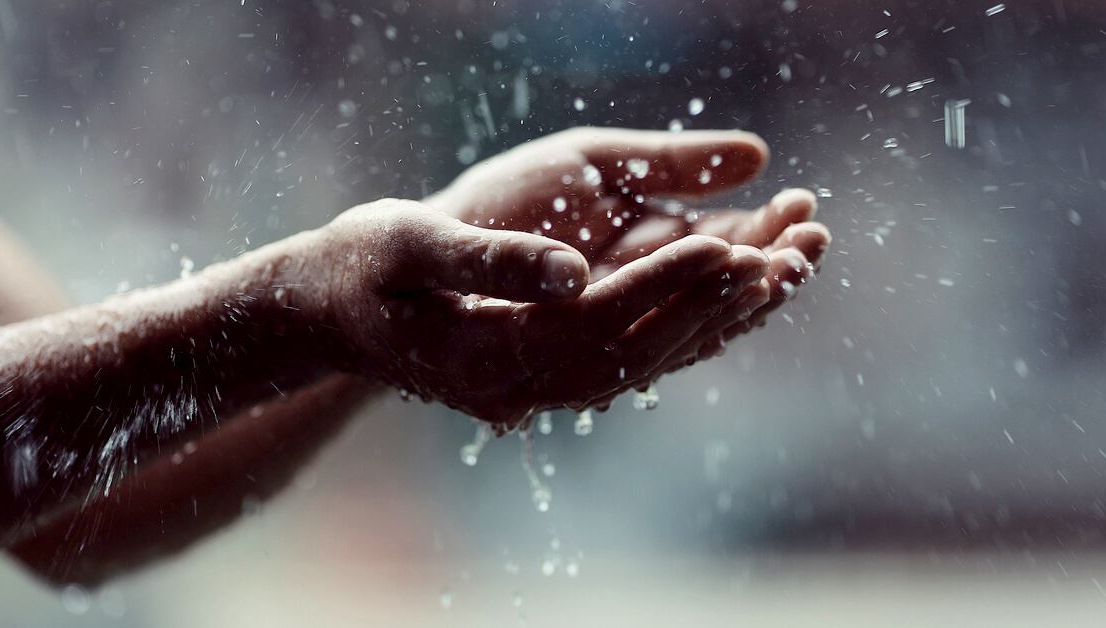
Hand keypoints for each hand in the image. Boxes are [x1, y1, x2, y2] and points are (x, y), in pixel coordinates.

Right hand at [319, 200, 769, 427]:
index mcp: (485, 352)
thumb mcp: (407, 243)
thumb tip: (574, 271)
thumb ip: (489, 257)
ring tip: (772, 275)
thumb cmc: (358, 267)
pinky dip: (675, 331)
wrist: (328, 313)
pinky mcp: (539, 376)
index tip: (725, 243)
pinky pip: (622, 362)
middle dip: (707, 306)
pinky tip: (719, 299)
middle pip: (633, 353)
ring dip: (705, 324)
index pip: (595, 322)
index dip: (662, 285)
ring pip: (637, 365)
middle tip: (777, 259)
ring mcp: (530, 390)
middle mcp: (517, 386)